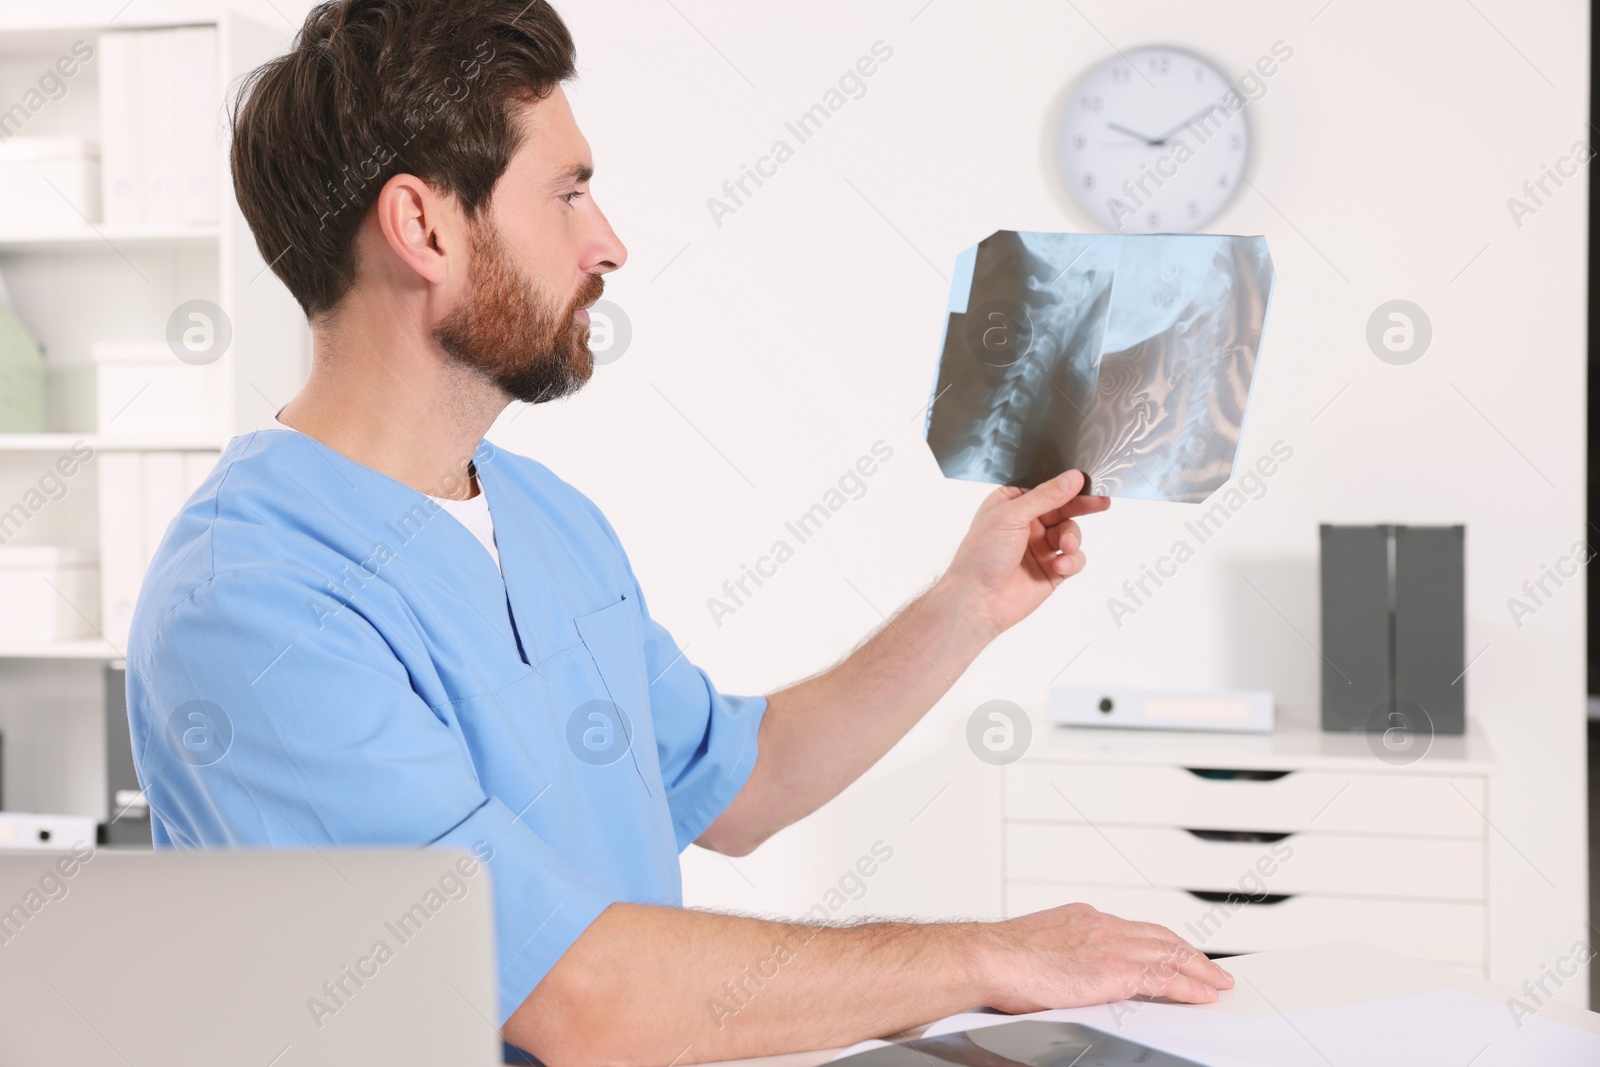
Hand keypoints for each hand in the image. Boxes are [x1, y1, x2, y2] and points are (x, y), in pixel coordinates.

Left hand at [940, 469, 1110, 639]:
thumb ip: (1045, 497)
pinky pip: (1074, 559)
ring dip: (1072, 538)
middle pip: (1064, 508)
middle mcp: (1028, 523)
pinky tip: (1060, 565)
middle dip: (1081, 506)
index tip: (1086, 482)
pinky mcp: (1052, 570)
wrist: (977, 601)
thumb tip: (1072, 478)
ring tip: (1066, 547)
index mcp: (1012, 504)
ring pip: (1071, 533)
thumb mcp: (1011, 516)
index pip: (1046, 487)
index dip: (1066, 484)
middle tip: (1100, 502)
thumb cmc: (980, 556)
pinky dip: (1072, 561)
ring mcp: (1040, 547)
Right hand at [979, 902, 1234, 1011]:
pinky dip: (1190, 986)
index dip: (1158, 940)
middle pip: (1160, 936)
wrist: (988, 957)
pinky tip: (1203, 994)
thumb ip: (1059, 955)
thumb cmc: (997, 958)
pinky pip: (1166, 978)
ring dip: (1199, 968)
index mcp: (1082, 918)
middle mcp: (1101, 925)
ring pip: (1171, 953)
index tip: (1170, 950)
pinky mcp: (1116, 971)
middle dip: (1188, 952)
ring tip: (1217, 981)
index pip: (1132, 929)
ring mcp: (1111, 946)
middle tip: (1209, 966)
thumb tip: (1059, 974)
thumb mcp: (1036, 947)